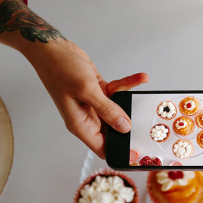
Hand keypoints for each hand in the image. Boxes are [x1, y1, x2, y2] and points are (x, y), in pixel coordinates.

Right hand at [27, 40, 148, 157]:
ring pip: (118, 110)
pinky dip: (128, 85)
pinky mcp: (98, 91)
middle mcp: (87, 117)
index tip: (137, 154)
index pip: (102, 148)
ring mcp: (93, 104)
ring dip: (131, 101)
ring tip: (145, 93)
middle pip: (114, 131)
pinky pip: (117, 92)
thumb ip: (107, 109)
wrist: (53, 49)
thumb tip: (124, 127)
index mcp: (80, 124)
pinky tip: (140, 78)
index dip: (119, 152)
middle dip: (130, 127)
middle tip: (149, 124)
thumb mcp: (85, 90)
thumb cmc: (59, 69)